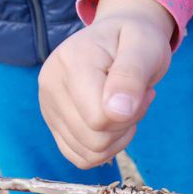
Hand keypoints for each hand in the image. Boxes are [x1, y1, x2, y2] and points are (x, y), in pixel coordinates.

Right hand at [39, 0, 174, 168]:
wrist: (118, 36)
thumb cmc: (136, 39)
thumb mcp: (145, 47)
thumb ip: (131, 76)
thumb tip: (117, 112)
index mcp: (72, 61)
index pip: (99, 119)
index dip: (130, 114)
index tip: (143, 90)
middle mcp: (50, 84)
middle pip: (94, 139)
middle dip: (125, 126)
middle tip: (136, 98)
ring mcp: (47, 105)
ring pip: (89, 153)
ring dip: (117, 138)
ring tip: (124, 107)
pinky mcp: (52, 122)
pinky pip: (80, 157)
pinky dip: (104, 148)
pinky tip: (112, 122)